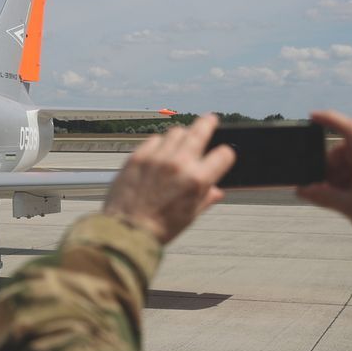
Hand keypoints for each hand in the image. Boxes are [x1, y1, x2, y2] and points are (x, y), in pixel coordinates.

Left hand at [103, 115, 235, 244]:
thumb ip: (205, 199)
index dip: (225, 155)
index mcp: (197, 181)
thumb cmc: (159, 228)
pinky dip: (160, 144)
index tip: (222, 154)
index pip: (223, 154)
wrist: (126, 231)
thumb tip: (217, 191)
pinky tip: (160, 151)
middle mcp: (179, 164)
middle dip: (208, 123)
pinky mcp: (138, 156)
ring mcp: (157, 158)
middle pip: (200, 131)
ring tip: (182, 139)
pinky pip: (154, 140)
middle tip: (210, 119)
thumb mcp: (190, 216)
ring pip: (176, 132)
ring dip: (182, 135)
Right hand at [297, 110, 351, 245]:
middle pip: (348, 150)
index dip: (330, 120)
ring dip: (344, 174)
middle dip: (333, 167)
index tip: (313, 116)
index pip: (349, 128)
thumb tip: (303, 190)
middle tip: (326, 188)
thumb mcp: (349, 207)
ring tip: (342, 197)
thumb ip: (323, 196)